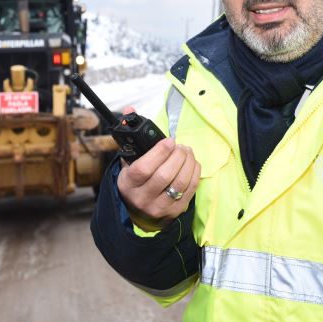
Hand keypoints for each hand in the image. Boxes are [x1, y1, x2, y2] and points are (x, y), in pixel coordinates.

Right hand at [117, 106, 199, 231]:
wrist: (137, 209)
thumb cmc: (135, 179)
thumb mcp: (128, 159)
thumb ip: (130, 134)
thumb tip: (129, 109)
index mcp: (128, 184)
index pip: (144, 169)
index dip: (159, 153)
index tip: (169, 141)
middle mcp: (142, 198)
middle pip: (165, 175)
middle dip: (177, 155)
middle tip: (180, 146)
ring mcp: (159, 207)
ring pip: (180, 183)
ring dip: (188, 162)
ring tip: (186, 152)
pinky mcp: (175, 212)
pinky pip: (190, 190)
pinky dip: (194, 172)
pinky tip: (192, 163)